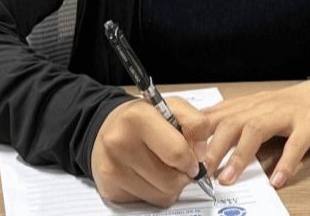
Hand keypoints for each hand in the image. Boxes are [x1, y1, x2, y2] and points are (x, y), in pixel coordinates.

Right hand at [90, 97, 210, 207]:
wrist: (108, 129)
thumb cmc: (143, 119)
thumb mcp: (171, 107)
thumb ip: (195, 123)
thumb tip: (201, 155)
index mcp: (138, 117)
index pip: (178, 151)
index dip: (194, 157)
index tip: (194, 156)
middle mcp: (120, 143)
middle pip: (172, 180)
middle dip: (184, 174)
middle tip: (181, 163)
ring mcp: (113, 169)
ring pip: (163, 195)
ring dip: (172, 185)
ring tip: (164, 167)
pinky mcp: (111, 189)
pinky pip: (149, 202)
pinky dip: (156, 192)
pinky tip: (149, 175)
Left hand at [202, 80, 309, 189]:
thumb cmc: (292, 105)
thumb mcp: (259, 108)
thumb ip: (234, 118)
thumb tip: (202, 132)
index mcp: (250, 104)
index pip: (218, 115)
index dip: (198, 132)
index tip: (182, 151)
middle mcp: (264, 106)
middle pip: (232, 122)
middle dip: (213, 147)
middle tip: (200, 171)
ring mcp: (286, 114)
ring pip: (257, 130)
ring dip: (239, 155)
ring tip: (227, 178)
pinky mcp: (308, 125)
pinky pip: (295, 144)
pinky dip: (285, 162)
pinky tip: (277, 180)